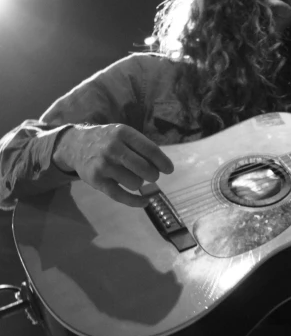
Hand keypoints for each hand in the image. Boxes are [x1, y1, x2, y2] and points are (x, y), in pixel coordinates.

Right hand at [52, 124, 173, 206]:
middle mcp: (113, 147)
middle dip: (153, 175)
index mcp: (123, 133)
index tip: (169, 170)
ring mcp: (103, 165)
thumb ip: (141, 148)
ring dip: (139, 183)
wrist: (75, 145)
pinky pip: (121, 196)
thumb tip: (163, 167)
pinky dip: (136, 202)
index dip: (163, 162)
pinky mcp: (97, 181)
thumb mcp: (123, 135)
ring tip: (133, 178)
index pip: (150, 149)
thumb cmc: (108, 141)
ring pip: (134, 183)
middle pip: (144, 168)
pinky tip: (144, 201)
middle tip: (152, 176)